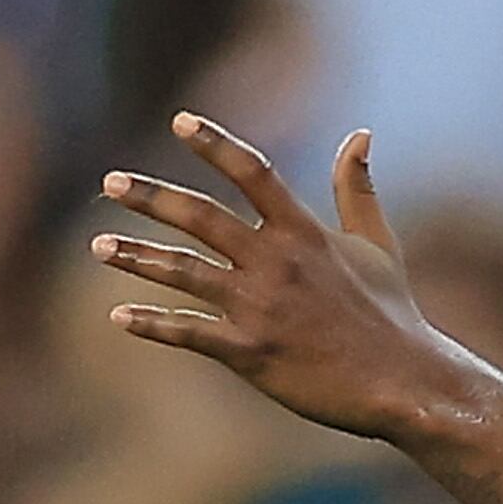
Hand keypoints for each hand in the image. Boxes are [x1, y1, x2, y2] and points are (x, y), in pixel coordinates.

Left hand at [93, 115, 454, 440]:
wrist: (404, 382)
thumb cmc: (393, 314)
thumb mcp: (378, 243)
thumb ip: (357, 188)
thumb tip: (359, 134)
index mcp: (305, 232)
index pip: (253, 172)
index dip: (215, 143)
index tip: (180, 121)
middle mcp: (276, 262)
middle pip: (200, 217)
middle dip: (150, 197)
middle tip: (109, 183)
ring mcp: (260, 307)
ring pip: (183, 272)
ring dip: (135, 256)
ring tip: (98, 245)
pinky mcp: (250, 352)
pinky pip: (189, 332)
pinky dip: (152, 323)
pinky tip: (120, 316)